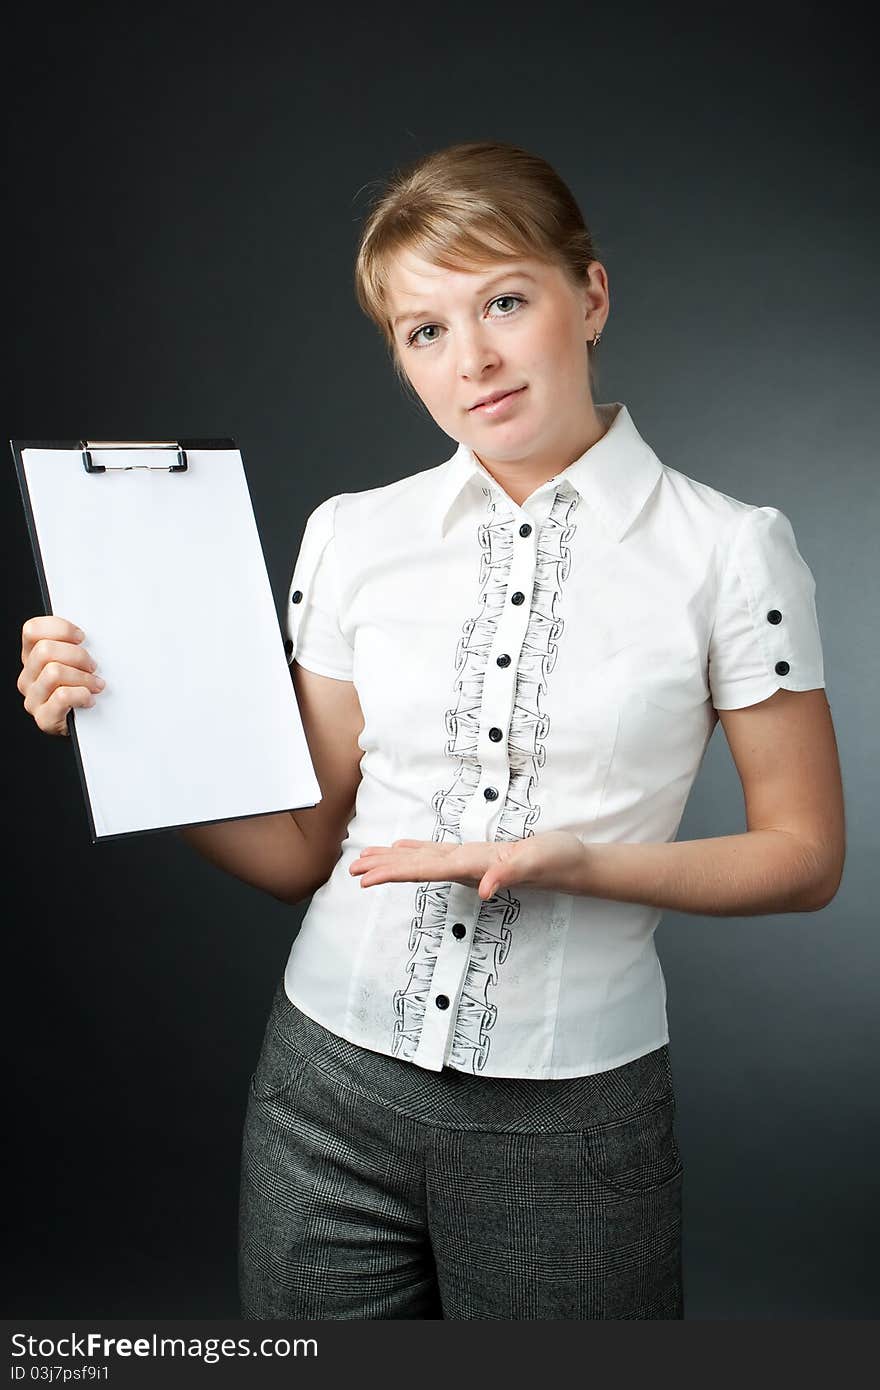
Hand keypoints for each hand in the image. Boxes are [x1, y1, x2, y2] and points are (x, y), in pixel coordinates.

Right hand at [18, 616, 105, 736]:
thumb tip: (91, 633)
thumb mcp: (79, 660)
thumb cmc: (85, 688)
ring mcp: (33, 698)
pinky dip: (81, 695)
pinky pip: (61, 697)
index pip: (32, 630)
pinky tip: (89, 699)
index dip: (59, 628)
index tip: (81, 637)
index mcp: (33, 657)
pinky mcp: (44, 718)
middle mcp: (28, 676)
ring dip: (83, 677)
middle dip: (77, 655)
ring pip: (54, 672)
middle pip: (45, 650)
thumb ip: (76, 644)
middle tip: (92, 666)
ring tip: (95, 684)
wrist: (89, 725)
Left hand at [349, 830, 587, 900]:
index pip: (425, 871)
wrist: (574, 866)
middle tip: (352, 871)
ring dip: (394, 860)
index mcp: (473, 866)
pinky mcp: (478, 854)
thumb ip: (511, 874)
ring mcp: (471, 861)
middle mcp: (466, 866)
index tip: (366, 879)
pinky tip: (403, 848)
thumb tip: (485, 890)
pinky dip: (418, 849)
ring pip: (424, 860)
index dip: (394, 873)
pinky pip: (440, 852)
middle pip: (417, 868)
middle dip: (384, 869)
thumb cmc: (558, 860)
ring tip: (366, 860)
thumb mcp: (537, 861)